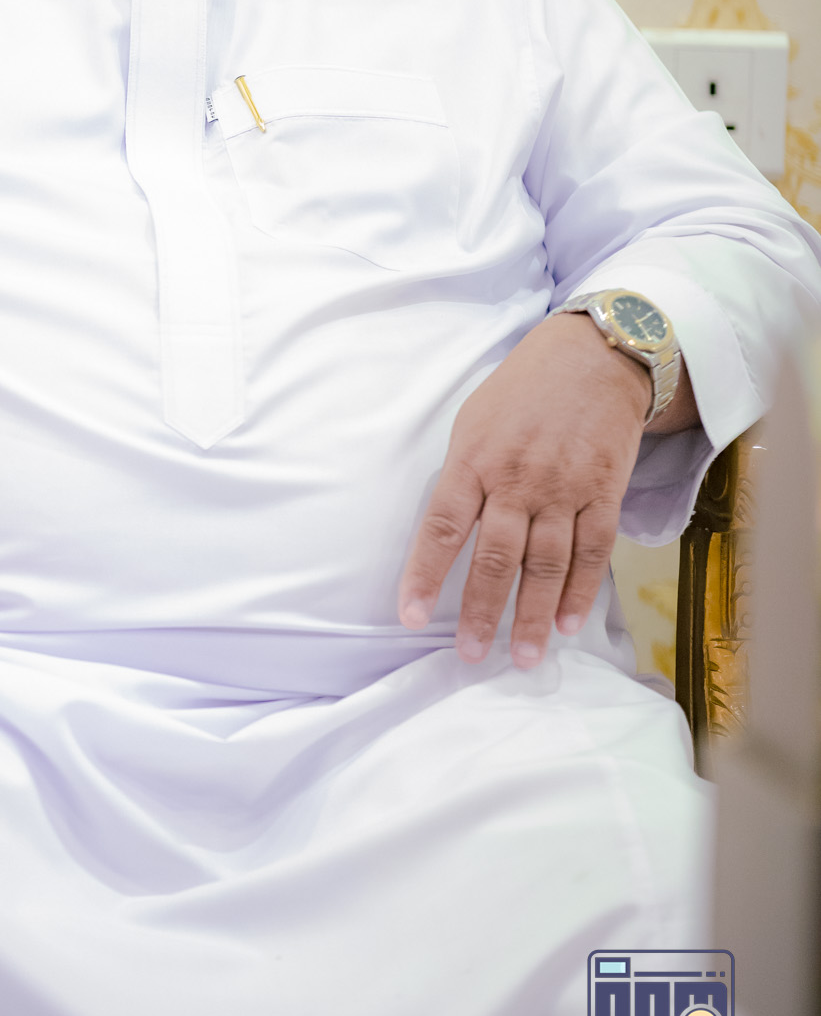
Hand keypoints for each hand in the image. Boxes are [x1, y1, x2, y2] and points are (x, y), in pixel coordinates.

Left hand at [397, 311, 695, 669]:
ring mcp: (563, 488)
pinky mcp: (603, 493)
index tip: (412, 616)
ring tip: (524, 657)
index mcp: (474, 459)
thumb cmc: (522, 391)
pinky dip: (580, 592)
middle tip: (472, 654)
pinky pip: (592, 553)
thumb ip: (462, 476)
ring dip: (534, 616)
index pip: (442, 527)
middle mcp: (517, 479)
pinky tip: (569, 625)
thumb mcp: (474, 421)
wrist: (593, 358)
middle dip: (483, 612)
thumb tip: (448, 533)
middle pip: (496, 558)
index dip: (425, 575)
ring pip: (546, 565)